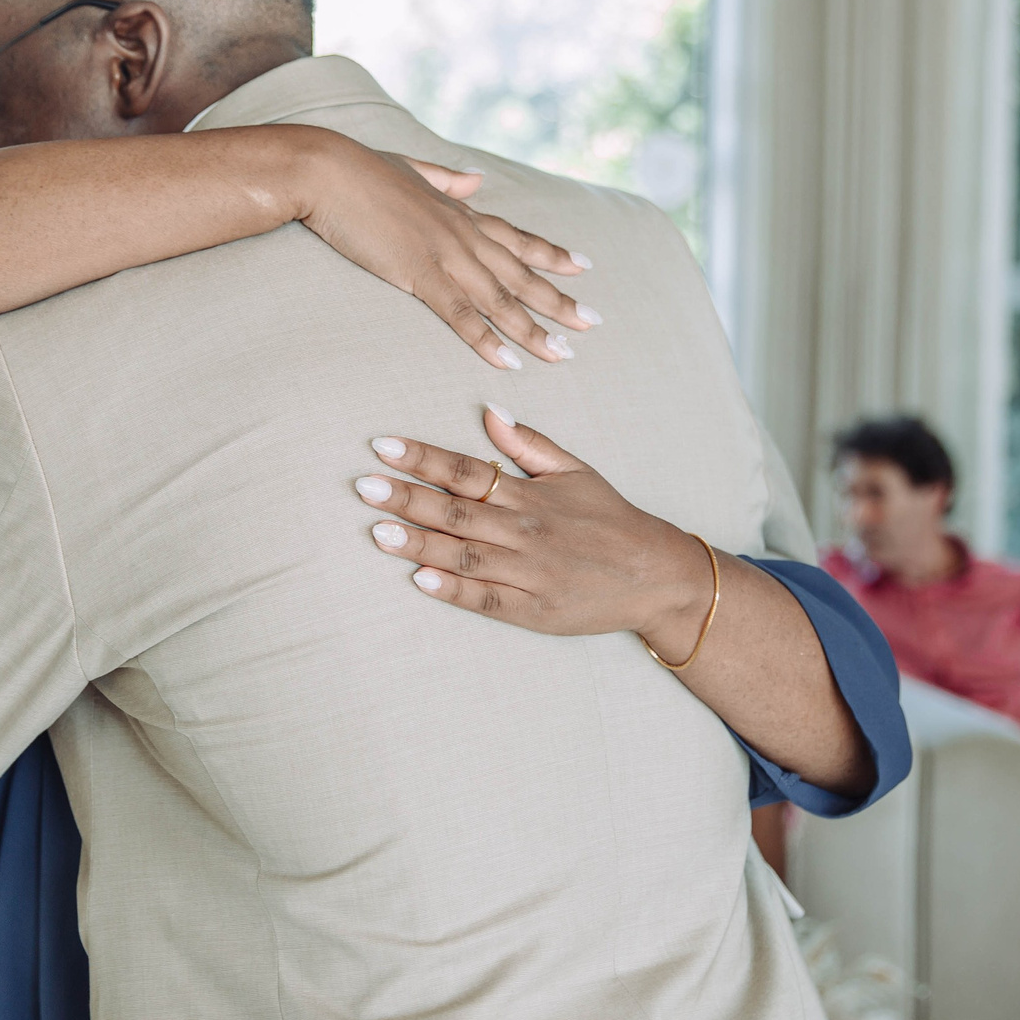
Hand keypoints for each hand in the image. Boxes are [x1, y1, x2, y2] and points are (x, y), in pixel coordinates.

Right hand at [296, 139, 597, 372]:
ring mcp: (445, 255)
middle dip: (558, 300)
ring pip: (501, 300)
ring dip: (534, 330)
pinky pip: (462, 315)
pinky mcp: (420, 275)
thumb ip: (446, 178)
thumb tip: (476, 178)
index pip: (515, 237)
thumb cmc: (359, 170)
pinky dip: (487, 341)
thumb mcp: (412, 169)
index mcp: (459, 211)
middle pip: (521, 274)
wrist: (327, 171)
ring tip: (563, 354)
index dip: (550, 253)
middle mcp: (463, 234)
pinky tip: (509, 362)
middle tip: (591, 323)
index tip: (583, 265)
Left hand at [351, 407, 707, 646]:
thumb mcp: (577, 471)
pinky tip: (420, 580)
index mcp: (530, 495)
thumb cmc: (611, 519)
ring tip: (377, 531)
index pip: (466, 471)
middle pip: (455, 512)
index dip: (423, 458)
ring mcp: (528, 572)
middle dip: (407, 498)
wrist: (656, 575)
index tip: (383, 447)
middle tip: (363, 486)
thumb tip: (490, 409)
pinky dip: (454, 590)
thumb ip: (529, 444)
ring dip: (418, 543)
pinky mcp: (533, 610)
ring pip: (463, 556)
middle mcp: (525, 531)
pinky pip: (487, 599)